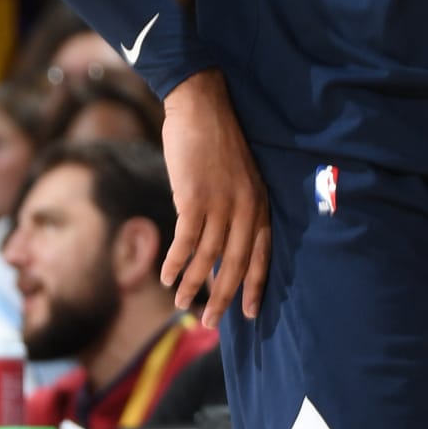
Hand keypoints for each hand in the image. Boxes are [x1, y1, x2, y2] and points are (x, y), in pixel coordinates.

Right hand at [161, 71, 271, 323]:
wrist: (202, 106)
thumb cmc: (217, 141)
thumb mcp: (239, 176)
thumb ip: (236, 208)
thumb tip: (221, 240)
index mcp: (260, 204)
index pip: (262, 255)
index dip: (254, 285)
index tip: (249, 311)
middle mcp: (246, 209)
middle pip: (236, 264)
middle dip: (223, 296)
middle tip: (212, 322)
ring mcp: (221, 205)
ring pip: (209, 258)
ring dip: (192, 285)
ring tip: (180, 304)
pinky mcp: (195, 199)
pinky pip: (186, 242)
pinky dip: (176, 263)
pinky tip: (166, 277)